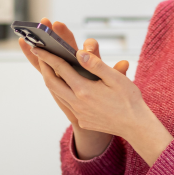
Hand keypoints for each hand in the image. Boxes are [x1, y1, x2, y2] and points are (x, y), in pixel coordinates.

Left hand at [18, 17, 128, 158]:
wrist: (135, 126)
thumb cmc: (129, 100)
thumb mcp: (116, 78)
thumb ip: (96, 65)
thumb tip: (79, 53)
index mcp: (84, 90)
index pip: (61, 69)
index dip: (48, 56)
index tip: (38, 48)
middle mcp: (77, 103)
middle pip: (52, 83)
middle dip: (44, 67)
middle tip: (39, 55)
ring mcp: (79, 113)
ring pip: (58, 95)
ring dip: (52, 80)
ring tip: (50, 69)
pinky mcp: (83, 120)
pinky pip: (68, 104)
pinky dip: (63, 92)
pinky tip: (68, 87)